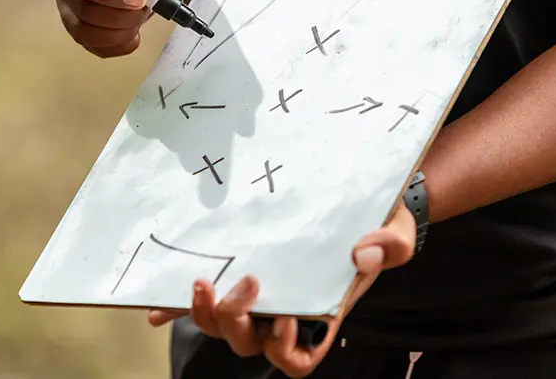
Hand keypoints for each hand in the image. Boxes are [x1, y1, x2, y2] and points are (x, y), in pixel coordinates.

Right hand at [49, 0, 180, 57]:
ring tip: (143, 12)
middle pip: (83, 10)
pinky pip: (97, 48)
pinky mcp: (83, 26)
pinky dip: (122, 44)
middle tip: (149, 2)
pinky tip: (136, 29)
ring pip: (86, 34)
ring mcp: (71, 6)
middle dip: (124, 14)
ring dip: (123, 31)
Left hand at [148, 201, 416, 377]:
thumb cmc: (383, 222)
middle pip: (251, 342)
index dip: (286, 351)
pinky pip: (206, 296)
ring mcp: (263, 289)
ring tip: (201, 282)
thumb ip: (389, 245)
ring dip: (205, 314)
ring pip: (224, 324)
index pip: (300, 357)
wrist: (364, 199)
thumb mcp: (397, 232)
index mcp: (323, 311)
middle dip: (237, 324)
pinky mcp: (242, 265)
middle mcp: (287, 308)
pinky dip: (179, 306)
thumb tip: (363, 253)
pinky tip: (157, 306)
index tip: (286, 320)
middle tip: (244, 286)